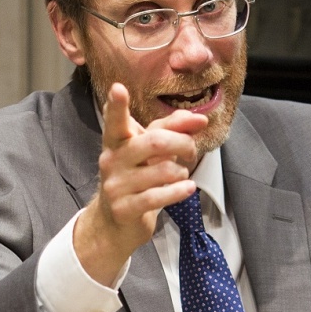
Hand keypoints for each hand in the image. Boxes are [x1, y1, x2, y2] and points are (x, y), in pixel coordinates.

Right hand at [73, 83, 208, 285]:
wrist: (114, 223)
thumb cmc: (135, 179)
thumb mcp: (149, 152)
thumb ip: (172, 130)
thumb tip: (198, 118)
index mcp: (116, 141)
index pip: (116, 120)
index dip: (117, 105)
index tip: (118, 88)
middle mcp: (112, 160)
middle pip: (155, 142)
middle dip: (183, 144)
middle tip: (191, 151)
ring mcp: (116, 185)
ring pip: (162, 170)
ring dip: (180, 172)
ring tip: (179, 175)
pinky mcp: (124, 208)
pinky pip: (158, 196)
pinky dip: (179, 191)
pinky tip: (187, 188)